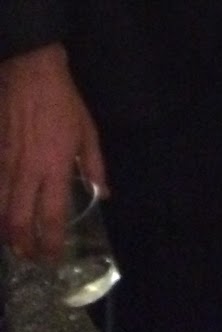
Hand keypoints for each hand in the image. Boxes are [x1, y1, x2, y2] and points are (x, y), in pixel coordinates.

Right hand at [0, 44, 105, 261]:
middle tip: (30, 256)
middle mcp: (27, 173)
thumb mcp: (88, 131)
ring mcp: (4, 166)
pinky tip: (1, 216)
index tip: (53, 257)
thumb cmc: (63, 102)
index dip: (52, 243)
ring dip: (5, 233)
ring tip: (14, 243)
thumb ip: (94, 165)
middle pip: (18, 223)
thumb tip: (102, 194)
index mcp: (55, 167)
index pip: (52, 217)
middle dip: (23, 246)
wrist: (30, 74)